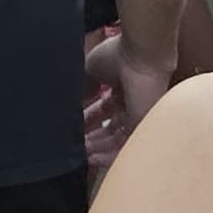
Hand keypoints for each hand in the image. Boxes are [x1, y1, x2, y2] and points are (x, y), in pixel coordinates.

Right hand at [82, 26, 174, 166]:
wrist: (141, 55)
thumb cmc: (119, 54)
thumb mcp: (90, 67)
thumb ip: (84, 85)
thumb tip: (77, 98)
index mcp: (120, 89)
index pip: (102, 110)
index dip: (86, 119)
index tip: (70, 126)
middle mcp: (130, 104)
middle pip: (108, 127)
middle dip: (90, 137)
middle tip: (74, 146)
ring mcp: (137, 117)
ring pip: (115, 140)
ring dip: (96, 149)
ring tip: (78, 155)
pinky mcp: (142, 127)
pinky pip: (125, 147)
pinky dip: (108, 155)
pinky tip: (90, 158)